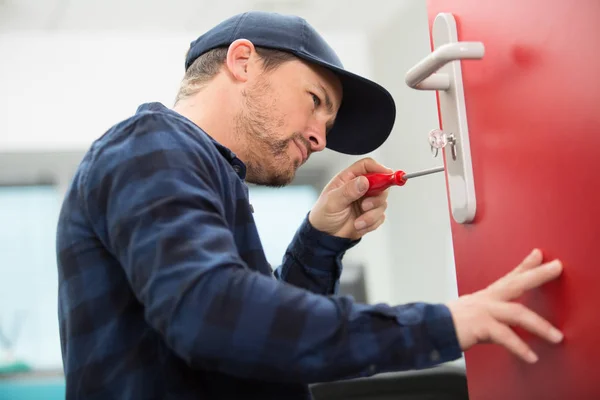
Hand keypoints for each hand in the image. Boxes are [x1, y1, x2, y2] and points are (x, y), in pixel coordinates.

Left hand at [308, 157, 391, 239]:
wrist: (325, 237)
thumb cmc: (323, 215)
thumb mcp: (332, 201)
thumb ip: (348, 190)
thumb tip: (364, 181)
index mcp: (348, 179)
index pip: (367, 166)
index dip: (378, 168)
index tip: (387, 175)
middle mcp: (359, 188)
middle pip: (381, 183)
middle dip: (377, 197)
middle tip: (365, 206)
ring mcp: (366, 201)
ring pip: (382, 202)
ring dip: (371, 214)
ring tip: (358, 221)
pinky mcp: (370, 214)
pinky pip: (380, 217)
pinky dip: (371, 223)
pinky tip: (359, 225)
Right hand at [446, 249, 563, 362]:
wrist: (430, 329)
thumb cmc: (449, 323)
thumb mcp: (473, 314)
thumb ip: (491, 317)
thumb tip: (506, 324)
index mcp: (486, 296)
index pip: (509, 277)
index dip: (525, 266)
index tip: (539, 255)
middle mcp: (486, 300)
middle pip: (516, 283)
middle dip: (537, 275)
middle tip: (556, 267)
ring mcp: (483, 311)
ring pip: (516, 312)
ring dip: (539, 325)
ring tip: (556, 336)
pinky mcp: (480, 325)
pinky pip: (504, 336)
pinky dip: (519, 347)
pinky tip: (530, 356)